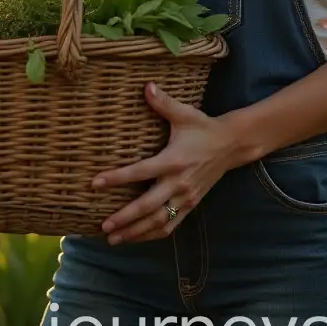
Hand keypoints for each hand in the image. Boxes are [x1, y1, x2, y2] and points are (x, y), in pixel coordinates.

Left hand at [91, 82, 237, 243]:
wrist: (231, 145)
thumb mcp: (184, 114)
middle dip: (125, 218)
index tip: (95, 183)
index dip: (117, 178)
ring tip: (113, 239)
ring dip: (135, 232)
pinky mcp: (191, 205)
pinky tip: (136, 238)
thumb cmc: (203, 128)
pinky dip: (152, 234)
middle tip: (103, 226)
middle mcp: (179, 183)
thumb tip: (146, 86)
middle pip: (148, 206)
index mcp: (173, 160)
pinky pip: (170, 225)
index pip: (140, 172)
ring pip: (158, 222)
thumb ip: (163, 103)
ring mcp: (186, 197)